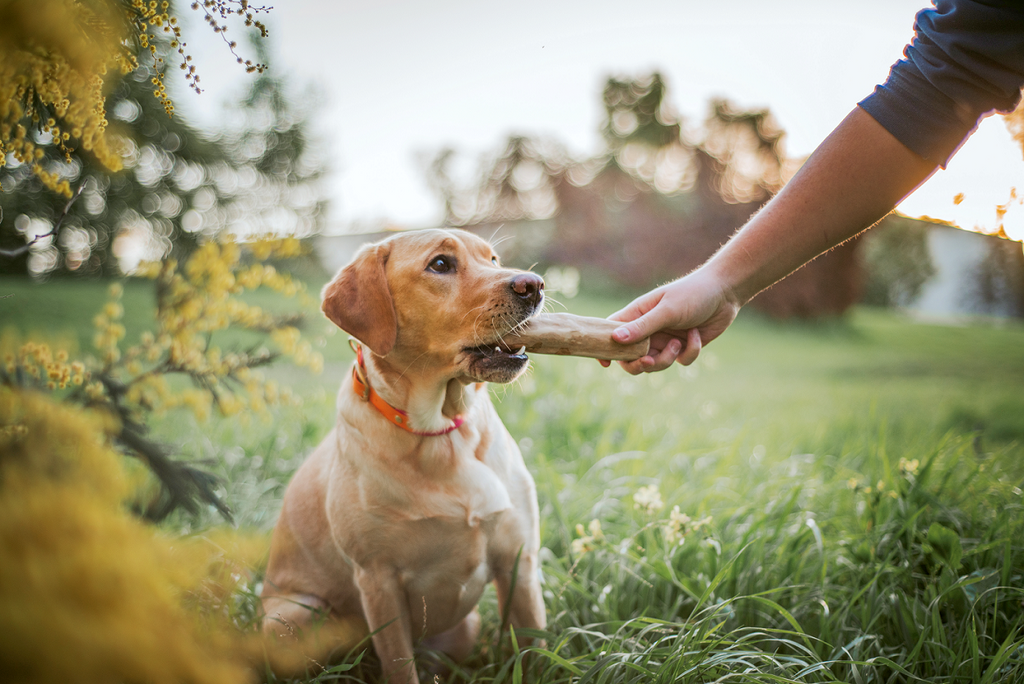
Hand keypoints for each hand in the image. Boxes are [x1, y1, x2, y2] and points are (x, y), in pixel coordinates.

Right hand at [599, 268, 739, 373]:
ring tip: (679, 343)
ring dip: (667, 358)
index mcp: (637, 315)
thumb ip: (642, 326)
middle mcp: (648, 330)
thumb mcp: (667, 310)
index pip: (610, 332)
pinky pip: (680, 361)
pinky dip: (689, 352)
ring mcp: (665, 340)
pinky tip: (696, 336)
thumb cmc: (693, 293)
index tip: (604, 363)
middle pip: (630, 357)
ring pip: (655, 364)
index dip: (604, 349)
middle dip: (637, 364)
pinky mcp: (683, 347)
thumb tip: (616, 339)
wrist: (726, 292)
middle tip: (648, 362)